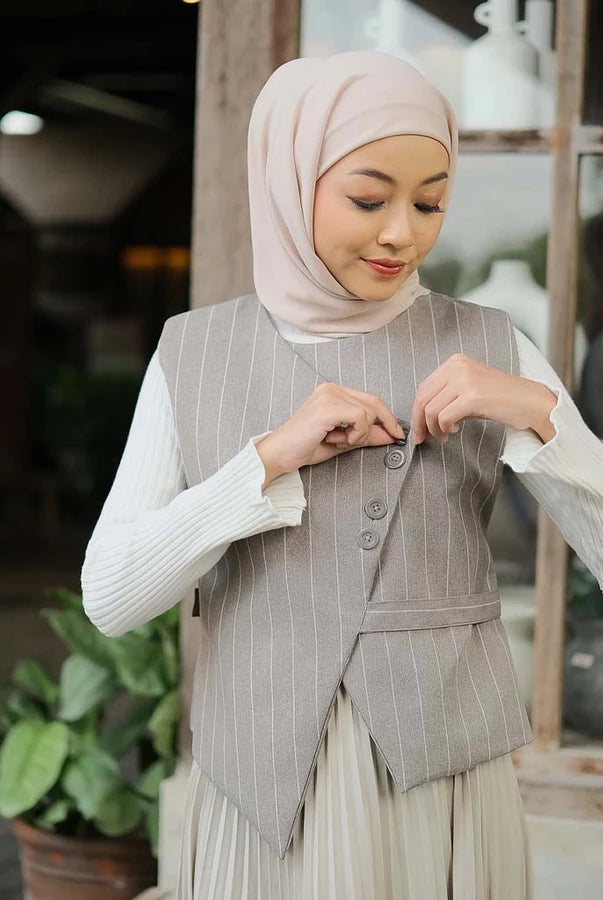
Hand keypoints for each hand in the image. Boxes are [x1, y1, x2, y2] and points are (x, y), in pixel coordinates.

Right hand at [256, 382, 405, 484]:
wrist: (279, 455)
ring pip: (368, 412)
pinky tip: (337, 440)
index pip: (369, 399)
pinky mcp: (328, 407)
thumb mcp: (343, 441)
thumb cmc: (304, 447)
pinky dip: (355, 434)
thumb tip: (390, 434)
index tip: (396, 433)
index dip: (386, 417)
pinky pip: (360, 418)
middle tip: (377, 441)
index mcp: (333, 392)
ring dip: (359, 434)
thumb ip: (366, 435)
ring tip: (338, 441)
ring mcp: (328, 396)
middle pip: (373, 403)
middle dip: (378, 426)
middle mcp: (331, 389)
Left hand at [410, 353, 557, 444]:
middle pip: (422, 398)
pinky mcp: (472, 396)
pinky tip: (455, 431)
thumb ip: (446, 396)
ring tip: (443, 436)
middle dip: (419, 422)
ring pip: (431, 410)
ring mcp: (464, 380)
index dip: (417, 411)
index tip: (419, 429)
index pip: (424, 388)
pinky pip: (444, 417)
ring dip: (433, 429)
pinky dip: (444, 429)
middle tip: (422, 438)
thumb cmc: (501, 399)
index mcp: (455, 362)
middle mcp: (457, 367)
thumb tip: (423, 416)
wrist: (531, 402)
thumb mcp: (469, 390)